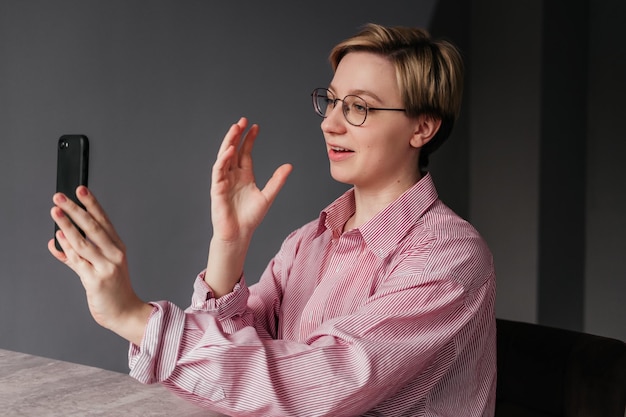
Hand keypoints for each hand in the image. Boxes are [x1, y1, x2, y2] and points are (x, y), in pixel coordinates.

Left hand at [48, 186, 152, 344]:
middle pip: (93, 227)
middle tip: (61, 198)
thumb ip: (77, 255)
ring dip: (67, 226)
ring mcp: (106, 267)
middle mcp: (114, 254)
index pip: (103, 220)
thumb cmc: (113, 290)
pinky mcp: (96, 280)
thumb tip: (57, 241)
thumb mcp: (99, 267)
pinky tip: (58, 239)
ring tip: (55, 213)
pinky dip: (67, 250)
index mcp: (117, 247)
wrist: (124, 312)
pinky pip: (78, 262)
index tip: (80, 190)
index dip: (91, 204)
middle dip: (76, 210)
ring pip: (83, 243)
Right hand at [206, 117, 291, 295]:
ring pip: (224, 157)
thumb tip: (289, 166)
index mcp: (244, 175)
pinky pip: (219, 171)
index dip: (249, 139)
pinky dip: (223, 160)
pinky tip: (229, 151)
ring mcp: (224, 180)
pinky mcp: (217, 188)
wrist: (240, 233)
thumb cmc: (251, 218)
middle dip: (237, 135)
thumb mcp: (268, 196)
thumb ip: (277, 180)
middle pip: (233, 150)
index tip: (255, 126)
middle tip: (242, 121)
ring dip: (229, 142)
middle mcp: (233, 175)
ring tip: (234, 129)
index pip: (245, 152)